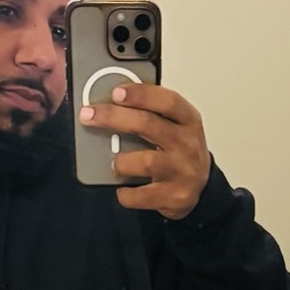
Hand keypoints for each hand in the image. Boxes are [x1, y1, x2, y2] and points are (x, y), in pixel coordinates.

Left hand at [79, 84, 209, 218]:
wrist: (201, 187)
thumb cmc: (179, 151)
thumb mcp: (175, 125)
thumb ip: (151, 112)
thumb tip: (110, 102)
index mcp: (188, 120)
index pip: (167, 101)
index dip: (140, 94)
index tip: (116, 92)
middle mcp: (187, 144)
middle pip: (148, 124)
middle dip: (113, 117)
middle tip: (88, 115)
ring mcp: (182, 171)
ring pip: (144, 162)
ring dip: (121, 162)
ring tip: (116, 163)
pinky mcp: (174, 196)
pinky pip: (140, 195)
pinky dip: (125, 193)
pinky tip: (123, 189)